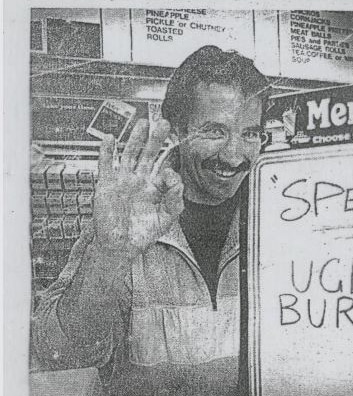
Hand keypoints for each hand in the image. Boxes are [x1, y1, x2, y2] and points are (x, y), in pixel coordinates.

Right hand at [93, 119, 183, 259]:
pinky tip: (110, 138)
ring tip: (142, 123)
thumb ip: (176, 199)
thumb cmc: (142, 234)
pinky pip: (106, 164)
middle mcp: (139, 181)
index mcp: (155, 188)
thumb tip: (177, 180)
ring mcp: (123, 181)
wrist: (120, 246)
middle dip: (156, 138)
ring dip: (135, 138)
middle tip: (163, 123)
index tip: (171, 175)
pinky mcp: (107, 185)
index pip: (165, 170)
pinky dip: (107, 151)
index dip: (171, 169)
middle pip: (149, 154)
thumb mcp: (167, 217)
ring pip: (130, 154)